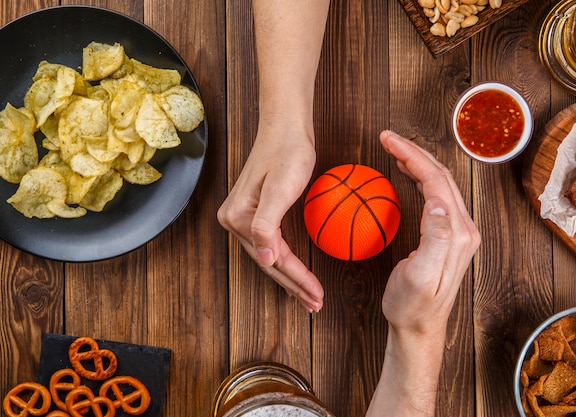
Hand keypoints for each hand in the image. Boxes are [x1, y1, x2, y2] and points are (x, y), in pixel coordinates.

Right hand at [217, 122, 323, 311]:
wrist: (286, 127)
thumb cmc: (288, 152)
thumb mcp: (281, 188)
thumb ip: (267, 225)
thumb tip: (266, 259)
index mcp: (237, 218)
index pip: (272, 258)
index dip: (296, 280)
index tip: (317, 296)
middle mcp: (234, 220)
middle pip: (268, 263)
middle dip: (293, 286)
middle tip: (315, 305)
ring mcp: (241, 217)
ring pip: (269, 257)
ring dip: (289, 279)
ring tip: (308, 297)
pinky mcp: (252, 213)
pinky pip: (271, 245)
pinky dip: (285, 262)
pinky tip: (296, 272)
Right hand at [379, 130, 479, 335]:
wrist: (419, 327)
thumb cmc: (412, 306)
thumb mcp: (419, 277)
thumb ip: (435, 239)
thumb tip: (435, 202)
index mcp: (457, 234)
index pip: (436, 182)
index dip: (412, 157)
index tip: (388, 141)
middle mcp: (464, 229)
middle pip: (441, 176)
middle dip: (414, 152)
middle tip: (387, 138)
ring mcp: (459, 232)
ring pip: (441, 183)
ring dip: (419, 161)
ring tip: (395, 149)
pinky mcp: (450, 236)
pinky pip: (438, 195)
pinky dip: (422, 178)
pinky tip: (409, 174)